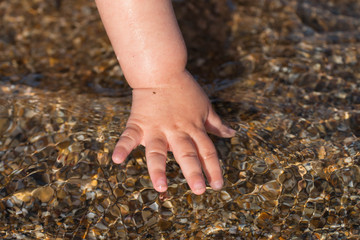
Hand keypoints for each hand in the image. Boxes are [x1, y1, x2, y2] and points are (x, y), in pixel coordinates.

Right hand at [112, 71, 234, 194]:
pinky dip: (122, 147)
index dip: (213, 169)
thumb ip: (216, 123)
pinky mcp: (138, 124)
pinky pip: (129, 136)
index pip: (207, 151)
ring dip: (159, 169)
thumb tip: (232, 134)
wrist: (161, 71)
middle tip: (199, 190)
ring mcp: (157, 128)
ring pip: (158, 151)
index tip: (217, 185)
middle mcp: (177, 131)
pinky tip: (117, 160)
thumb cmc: (185, 89)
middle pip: (186, 153)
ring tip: (160, 187)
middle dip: (193, 172)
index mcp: (194, 128)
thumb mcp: (205, 106)